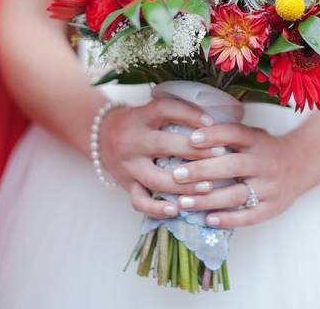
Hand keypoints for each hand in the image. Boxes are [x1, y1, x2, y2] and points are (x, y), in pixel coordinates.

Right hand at [97, 98, 227, 219]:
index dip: (188, 114)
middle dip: (194, 150)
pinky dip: (157, 208)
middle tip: (220, 154)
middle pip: (163, 144)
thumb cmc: (137, 123)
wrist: (99, 136)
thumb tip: (214, 122)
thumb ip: (175, 113)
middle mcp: (132, 139)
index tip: (211, 123)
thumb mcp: (150, 111)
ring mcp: (128, 164)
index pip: (165, 110)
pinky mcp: (126, 184)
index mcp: (141, 116)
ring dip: (183, 184)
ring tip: (208, 186)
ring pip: (155, 177)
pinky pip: (139, 201)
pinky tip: (177, 210)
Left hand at [163, 123, 308, 228]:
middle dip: (203, 170)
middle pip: (233, 166)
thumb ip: (227, 136)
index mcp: (258, 141)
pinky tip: (208, 220)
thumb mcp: (252, 135)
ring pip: (237, 194)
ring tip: (184, 202)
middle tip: (177, 175)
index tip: (191, 139)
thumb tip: (189, 137)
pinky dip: (228, 219)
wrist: (303, 164)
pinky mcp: (273, 207)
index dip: (214, 135)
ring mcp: (270, 187)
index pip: (236, 134)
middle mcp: (265, 162)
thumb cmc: (266, 149)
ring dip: (208, 200)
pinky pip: (250, 216)